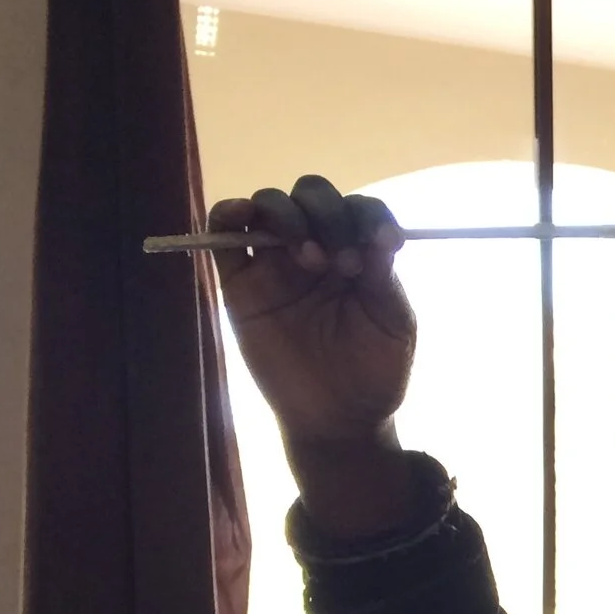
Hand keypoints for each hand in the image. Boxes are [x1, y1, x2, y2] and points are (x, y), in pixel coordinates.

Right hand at [208, 175, 422, 536]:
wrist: (339, 417)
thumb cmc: (374, 370)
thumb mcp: (393, 323)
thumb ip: (385, 275)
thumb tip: (377, 230)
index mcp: (358, 252)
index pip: (359, 208)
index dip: (370, 216)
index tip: (387, 245)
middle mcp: (317, 248)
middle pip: (311, 196)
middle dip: (329, 214)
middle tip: (344, 263)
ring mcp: (276, 263)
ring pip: (268, 206)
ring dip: (289, 217)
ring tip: (311, 260)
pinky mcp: (241, 282)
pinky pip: (221, 232)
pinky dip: (228, 213)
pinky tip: (244, 216)